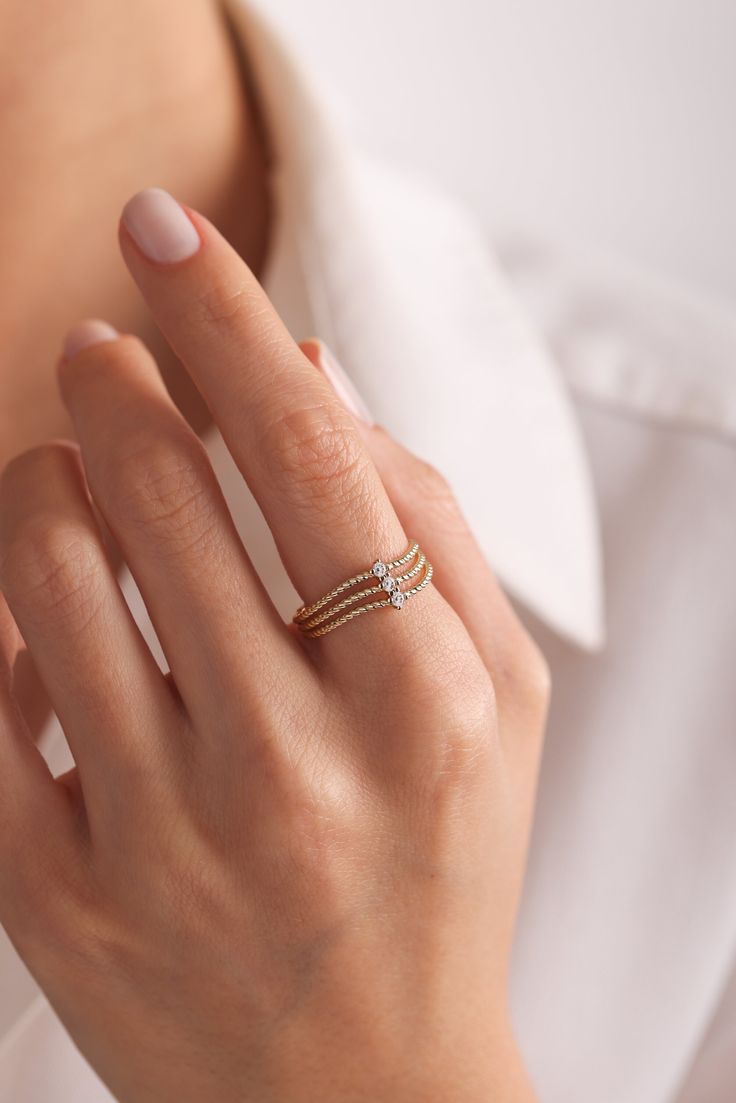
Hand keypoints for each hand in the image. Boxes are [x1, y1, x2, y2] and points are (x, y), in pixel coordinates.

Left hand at [0, 189, 548, 1101]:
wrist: (363, 1093)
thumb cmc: (444, 865)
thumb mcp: (499, 698)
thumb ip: (425, 523)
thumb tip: (309, 374)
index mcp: (420, 703)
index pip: (306, 453)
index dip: (225, 316)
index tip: (164, 226)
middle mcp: (290, 768)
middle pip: (155, 489)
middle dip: (114, 383)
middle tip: (104, 351)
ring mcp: (161, 838)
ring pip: (43, 571)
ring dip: (44, 478)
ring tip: (72, 470)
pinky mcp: (54, 901)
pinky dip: (2, 612)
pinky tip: (43, 605)